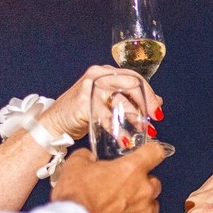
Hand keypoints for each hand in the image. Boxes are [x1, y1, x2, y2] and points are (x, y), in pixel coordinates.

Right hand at [40, 65, 164, 140]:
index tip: (157, 111)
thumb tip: (157, 101)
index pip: (135, 78)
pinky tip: (125, 139)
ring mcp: (90, 88)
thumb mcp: (108, 102)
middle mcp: (99, 75)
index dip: (149, 94)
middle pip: (130, 85)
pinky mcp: (83, 104)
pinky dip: (118, 130)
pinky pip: (106, 118)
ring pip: (120, 101)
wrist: (55, 123)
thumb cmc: (83, 112)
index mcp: (106, 72)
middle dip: (146, 103)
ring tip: (143, 130)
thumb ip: (130, 99)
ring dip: (134, 117)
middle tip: (153, 120)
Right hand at [52, 144, 164, 212]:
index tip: (147, 154)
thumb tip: (88, 157)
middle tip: (121, 188)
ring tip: (118, 210)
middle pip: (154, 182)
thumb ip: (87, 157)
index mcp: (131, 169)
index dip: (150, 152)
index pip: (154, 152)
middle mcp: (144, 191)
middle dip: (140, 184)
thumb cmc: (76, 200)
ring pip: (151, 206)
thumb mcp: (74, 167)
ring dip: (139, 205)